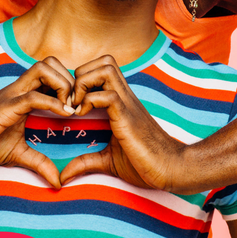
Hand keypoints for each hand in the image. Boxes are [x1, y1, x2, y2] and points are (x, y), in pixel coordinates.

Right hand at [0, 57, 73, 187]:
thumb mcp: (16, 153)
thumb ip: (39, 162)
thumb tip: (58, 182)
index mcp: (23, 95)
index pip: (52, 72)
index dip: (69, 84)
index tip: (78, 107)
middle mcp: (19, 89)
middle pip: (51, 62)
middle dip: (70, 79)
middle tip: (77, 105)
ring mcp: (12, 96)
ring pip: (43, 69)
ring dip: (63, 85)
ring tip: (70, 108)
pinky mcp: (5, 108)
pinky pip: (33, 96)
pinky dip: (53, 103)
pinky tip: (64, 115)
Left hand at [60, 55, 183, 189]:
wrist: (171, 169)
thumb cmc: (144, 164)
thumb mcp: (109, 161)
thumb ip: (86, 162)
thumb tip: (64, 176)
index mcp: (121, 102)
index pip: (103, 69)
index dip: (83, 79)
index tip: (72, 103)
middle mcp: (125, 97)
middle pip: (105, 61)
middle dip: (82, 74)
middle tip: (72, 100)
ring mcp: (128, 104)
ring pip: (106, 68)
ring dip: (84, 82)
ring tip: (77, 106)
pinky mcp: (128, 117)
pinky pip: (108, 95)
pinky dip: (89, 100)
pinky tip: (83, 116)